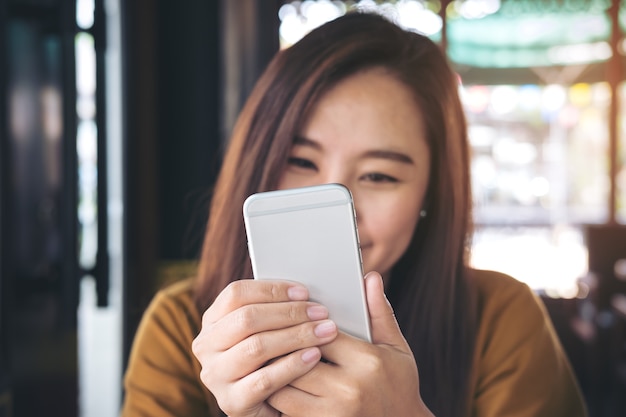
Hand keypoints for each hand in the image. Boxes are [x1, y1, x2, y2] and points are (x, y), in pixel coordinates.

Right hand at [191, 279, 338, 416]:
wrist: (266, 406)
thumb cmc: (270, 359)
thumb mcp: (264, 330)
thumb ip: (274, 309)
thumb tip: (304, 292)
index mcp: (212, 320)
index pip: (236, 294)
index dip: (271, 289)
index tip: (304, 292)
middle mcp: (207, 345)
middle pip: (247, 318)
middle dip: (289, 313)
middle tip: (320, 313)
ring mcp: (216, 375)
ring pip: (256, 347)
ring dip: (296, 336)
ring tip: (324, 332)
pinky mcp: (231, 401)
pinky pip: (265, 380)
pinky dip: (293, 365)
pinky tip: (314, 356)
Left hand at [267, 271, 433, 416]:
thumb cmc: (400, 385)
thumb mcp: (396, 348)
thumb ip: (380, 313)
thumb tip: (371, 277)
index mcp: (366, 361)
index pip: (319, 333)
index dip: (302, 324)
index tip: (293, 317)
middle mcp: (348, 388)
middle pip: (296, 359)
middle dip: (282, 347)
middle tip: (268, 333)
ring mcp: (333, 413)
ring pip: (284, 388)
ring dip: (274, 373)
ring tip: (270, 359)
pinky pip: (286, 412)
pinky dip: (279, 398)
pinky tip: (279, 385)